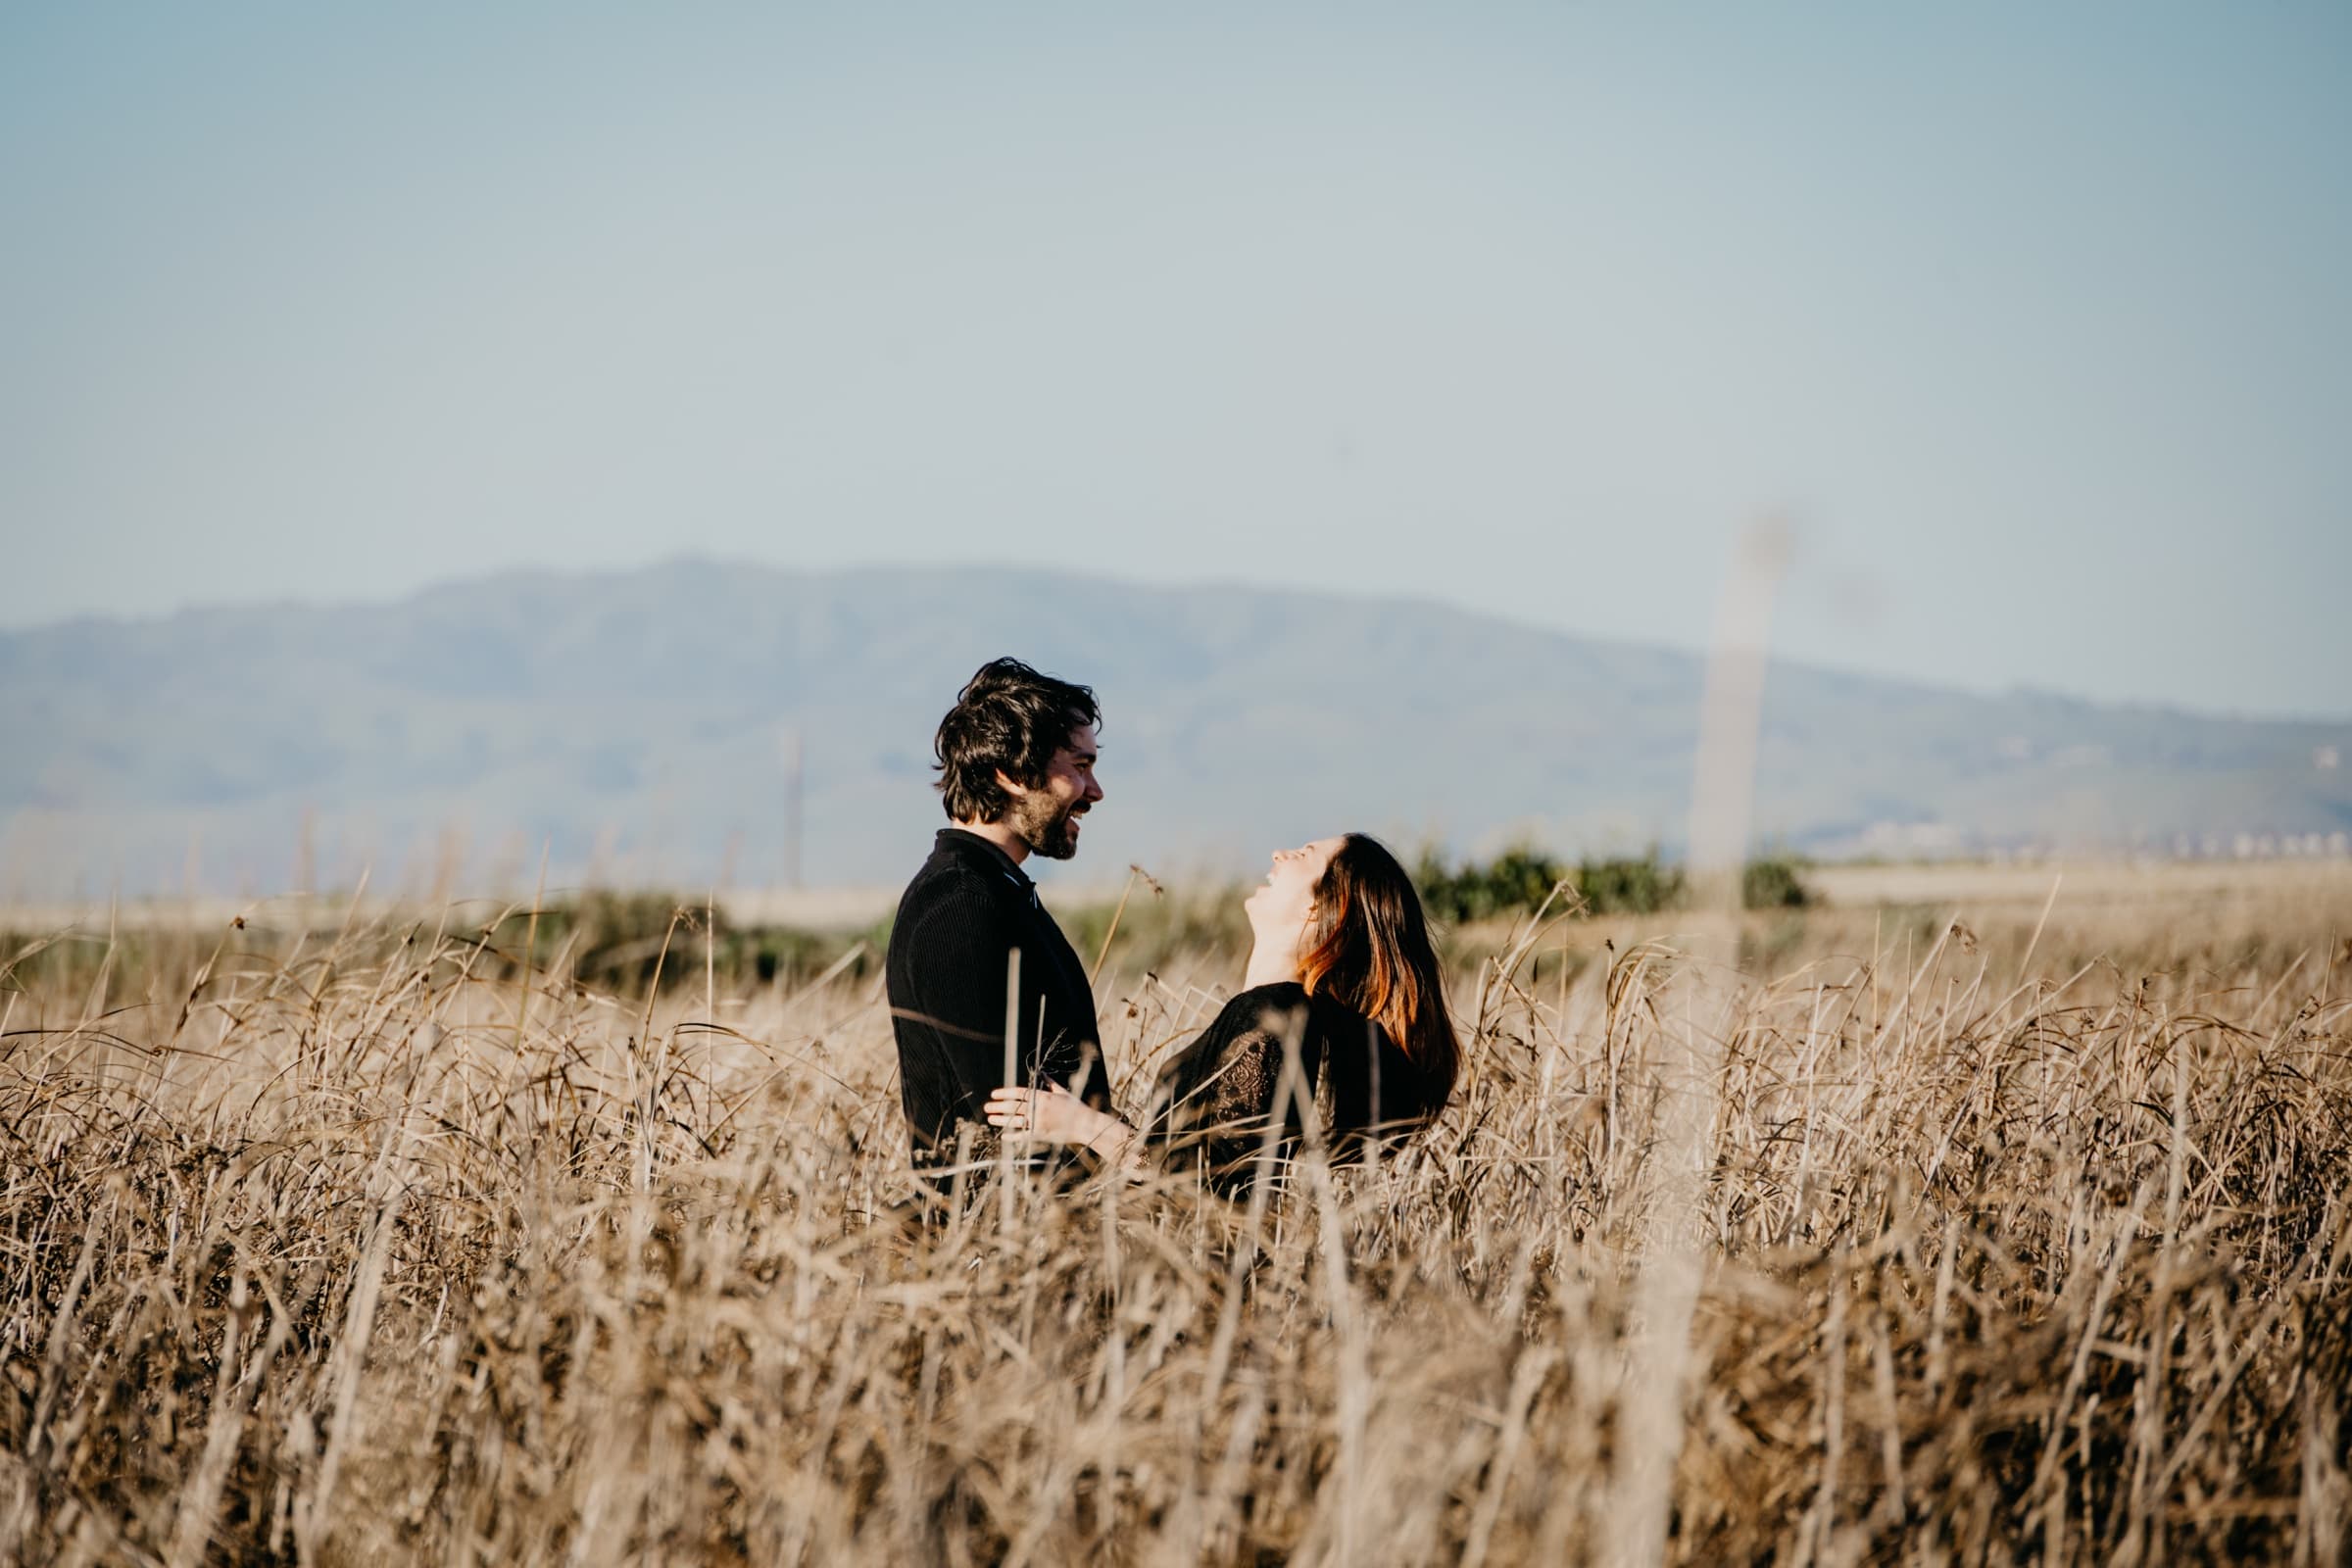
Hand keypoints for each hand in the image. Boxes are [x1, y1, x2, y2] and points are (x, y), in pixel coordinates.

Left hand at [983, 1079, 1109, 1145]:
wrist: (1085, 1125)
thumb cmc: (1075, 1107)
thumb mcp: (1062, 1092)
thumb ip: (1050, 1082)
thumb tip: (1041, 1072)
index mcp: (1043, 1096)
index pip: (1019, 1093)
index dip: (1004, 1093)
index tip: (994, 1094)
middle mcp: (1039, 1109)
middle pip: (1013, 1107)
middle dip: (998, 1106)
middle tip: (986, 1107)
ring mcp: (1038, 1122)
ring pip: (1015, 1121)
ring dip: (1001, 1120)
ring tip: (990, 1119)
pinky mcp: (1040, 1135)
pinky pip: (1022, 1135)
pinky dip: (1012, 1136)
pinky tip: (1004, 1136)